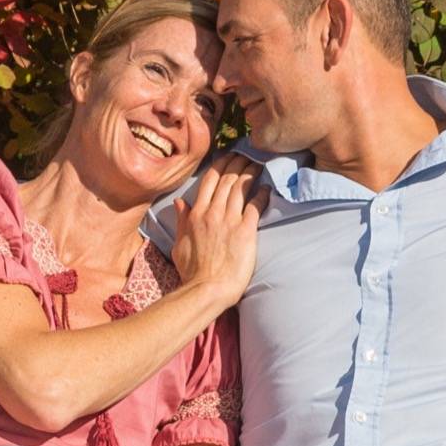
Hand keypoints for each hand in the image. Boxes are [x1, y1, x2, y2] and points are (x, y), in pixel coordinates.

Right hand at [171, 168, 261, 305]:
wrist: (206, 290)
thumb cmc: (192, 272)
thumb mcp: (179, 244)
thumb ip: (181, 221)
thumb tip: (179, 202)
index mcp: (196, 214)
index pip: (209, 181)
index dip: (220, 165)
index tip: (228, 157)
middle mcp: (212, 213)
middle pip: (227, 180)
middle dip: (237, 163)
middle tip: (246, 155)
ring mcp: (229, 221)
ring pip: (240, 188)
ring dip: (250, 173)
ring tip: (257, 164)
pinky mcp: (246, 232)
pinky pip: (255, 206)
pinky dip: (261, 194)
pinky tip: (266, 187)